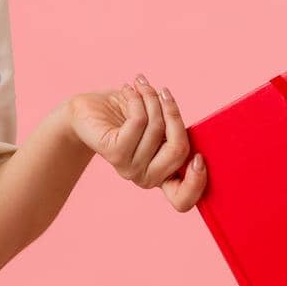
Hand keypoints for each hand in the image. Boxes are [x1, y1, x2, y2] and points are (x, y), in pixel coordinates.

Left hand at [68, 73, 207, 211]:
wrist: (87, 110)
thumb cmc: (128, 115)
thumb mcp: (160, 126)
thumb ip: (176, 134)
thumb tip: (199, 134)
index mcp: (162, 176)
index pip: (182, 200)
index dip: (196, 182)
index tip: (199, 157)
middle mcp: (146, 178)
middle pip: (179, 151)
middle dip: (175, 114)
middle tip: (164, 93)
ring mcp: (129, 168)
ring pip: (158, 129)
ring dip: (152, 98)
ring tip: (142, 85)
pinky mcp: (114, 152)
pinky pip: (138, 121)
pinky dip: (137, 99)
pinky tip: (129, 89)